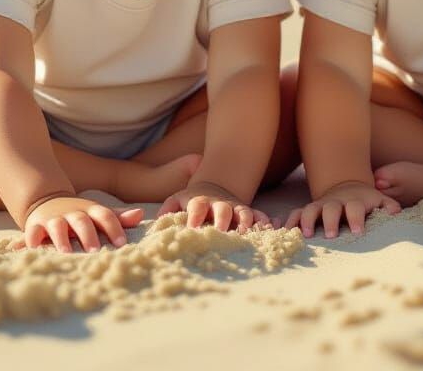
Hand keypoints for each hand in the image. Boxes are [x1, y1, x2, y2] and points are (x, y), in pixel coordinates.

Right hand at [19, 195, 143, 252]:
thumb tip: (140, 214)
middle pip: (82, 221)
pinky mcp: (35, 226)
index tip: (122, 244)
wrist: (47, 200)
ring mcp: (53, 218)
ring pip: (57, 227)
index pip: (105, 216)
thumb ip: (118, 217)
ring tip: (65, 254)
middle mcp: (72, 213)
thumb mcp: (97, 214)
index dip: (114, 228)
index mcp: (90, 211)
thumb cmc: (79, 214)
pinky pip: (32, 234)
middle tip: (95, 251)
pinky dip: (31, 242)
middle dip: (88, 235)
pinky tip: (33, 252)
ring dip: (61, 239)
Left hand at [157, 181, 274, 232]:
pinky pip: (259, 216)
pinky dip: (265, 222)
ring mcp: (235, 208)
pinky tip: (270, 230)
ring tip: (246, 235)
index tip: (192, 228)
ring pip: (243, 213)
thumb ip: (166, 211)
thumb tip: (152, 229)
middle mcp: (219, 204)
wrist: (214, 186)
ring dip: (246, 223)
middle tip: (221, 233)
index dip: (194, 217)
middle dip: (223, 220)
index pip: (196, 207)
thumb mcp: (176, 200)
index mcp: (199, 201)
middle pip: (222, 210)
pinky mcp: (247, 212)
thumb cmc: (191, 200)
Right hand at [284, 180, 401, 238]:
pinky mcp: (309, 210)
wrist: (348, 185)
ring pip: (310, 209)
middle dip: (329, 220)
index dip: (356, 218)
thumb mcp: (379, 200)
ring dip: (307, 220)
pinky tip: (283, 231)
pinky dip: (289, 221)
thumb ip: (388, 206)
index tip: (357, 232)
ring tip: (306, 235)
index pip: (355, 207)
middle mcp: (335, 202)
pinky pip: (296, 213)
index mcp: (354, 201)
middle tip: (331, 235)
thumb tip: (396, 212)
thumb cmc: (366, 200)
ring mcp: (321, 205)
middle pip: (331, 208)